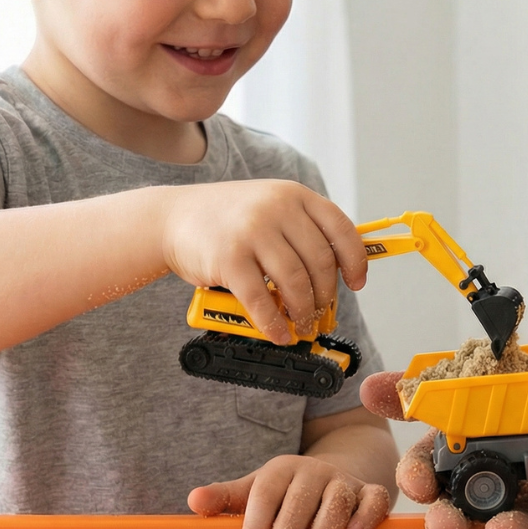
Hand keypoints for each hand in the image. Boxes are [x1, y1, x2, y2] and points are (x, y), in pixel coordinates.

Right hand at [161, 180, 366, 343]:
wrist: (171, 217)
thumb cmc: (227, 219)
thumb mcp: (270, 206)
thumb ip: (301, 229)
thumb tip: (338, 272)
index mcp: (294, 195)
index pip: (341, 228)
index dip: (355, 260)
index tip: (356, 283)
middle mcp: (277, 208)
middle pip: (320, 261)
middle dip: (325, 294)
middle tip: (321, 311)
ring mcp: (252, 231)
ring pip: (295, 283)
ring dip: (303, 311)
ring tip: (301, 323)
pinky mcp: (229, 258)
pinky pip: (262, 300)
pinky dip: (274, 323)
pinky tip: (278, 334)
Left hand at [188, 455, 390, 528]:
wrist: (331, 477)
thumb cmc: (285, 493)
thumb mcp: (254, 491)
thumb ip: (225, 498)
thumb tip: (194, 501)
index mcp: (282, 470)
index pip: (266, 492)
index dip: (256, 522)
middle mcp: (315, 472)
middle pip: (300, 499)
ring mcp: (344, 481)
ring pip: (338, 500)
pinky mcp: (370, 491)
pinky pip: (375, 498)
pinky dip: (368, 515)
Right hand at [360, 372, 527, 528]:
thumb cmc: (519, 390)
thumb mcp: (474, 379)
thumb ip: (422, 390)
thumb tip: (367, 388)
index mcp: (460, 456)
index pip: (426, 474)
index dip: (417, 480)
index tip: (419, 484)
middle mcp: (491, 484)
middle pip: (463, 514)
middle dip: (450, 524)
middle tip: (449, 524)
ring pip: (517, 525)